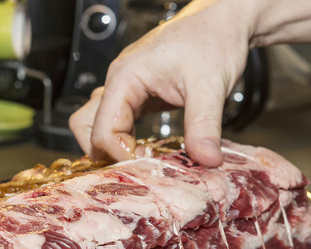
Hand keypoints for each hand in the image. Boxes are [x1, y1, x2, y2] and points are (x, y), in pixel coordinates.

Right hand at [69, 0, 251, 166]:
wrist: (226, 19)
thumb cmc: (214, 39)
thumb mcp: (211, 85)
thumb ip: (204, 125)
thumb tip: (206, 161)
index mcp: (125, 77)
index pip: (102, 129)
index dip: (119, 154)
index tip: (147, 166)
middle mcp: (119, 82)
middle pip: (85, 126)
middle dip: (103, 152)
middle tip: (134, 166)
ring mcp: (126, 88)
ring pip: (97, 123)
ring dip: (113, 146)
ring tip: (142, 159)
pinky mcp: (139, 94)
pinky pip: (118, 121)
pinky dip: (126, 139)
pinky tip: (149, 149)